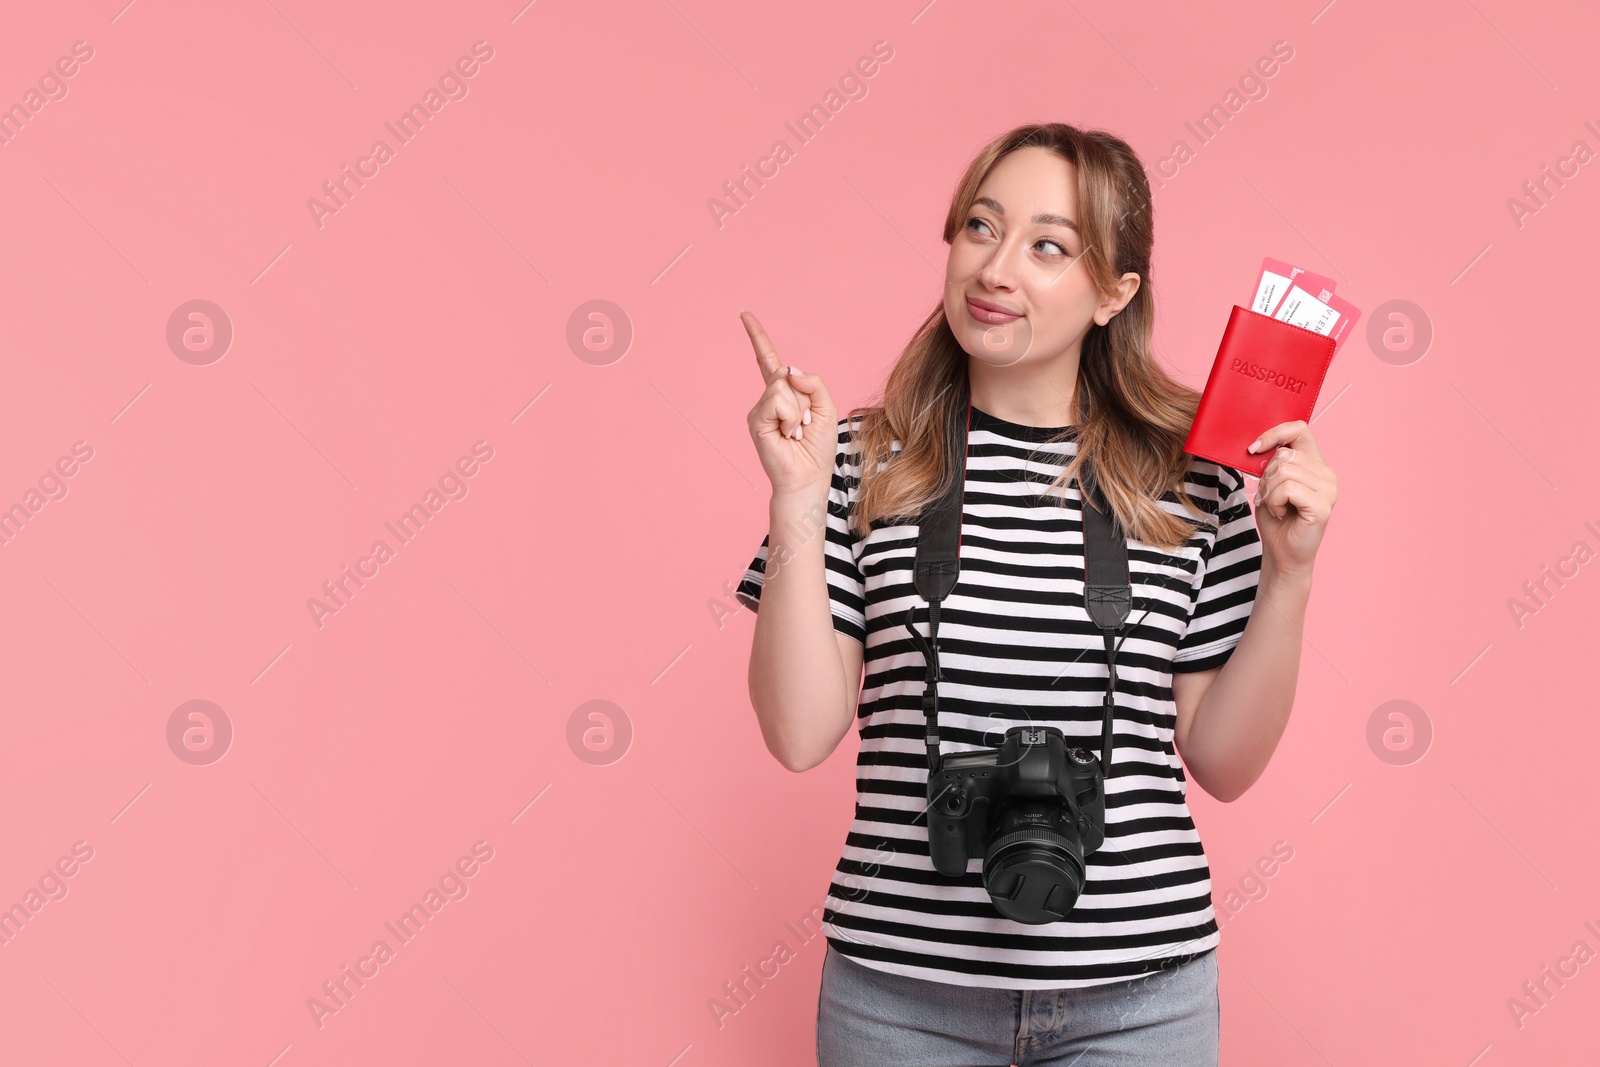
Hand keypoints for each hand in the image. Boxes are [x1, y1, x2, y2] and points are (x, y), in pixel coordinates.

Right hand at [741, 311, 838, 497]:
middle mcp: (768, 399)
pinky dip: (790, 417)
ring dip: (799, 410)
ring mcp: (760, 409)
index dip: (757, 337)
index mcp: (784, 393)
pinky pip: (777, 400)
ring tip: (795, 432)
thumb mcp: (826, 407)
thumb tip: (787, 370)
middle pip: (788, 374)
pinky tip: (787, 435)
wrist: (808, 477)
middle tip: (803, 425)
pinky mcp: (755, 420)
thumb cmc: (817, 447)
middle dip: (805, 399)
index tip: (744, 315)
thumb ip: (812, 382)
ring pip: (783, 387)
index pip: (769, 360)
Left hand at [1246, 420, 1336, 577]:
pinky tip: (1282, 513)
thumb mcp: (1270, 484)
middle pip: (1285, 454)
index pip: (1300, 429)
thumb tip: (1259, 447)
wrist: (1282, 554)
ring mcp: (1329, 489)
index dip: (1275, 433)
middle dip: (1267, 477)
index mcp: (1316, 464)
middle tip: (1271, 497)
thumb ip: (1272, 463)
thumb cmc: (1277, 519)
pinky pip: (1287, 488)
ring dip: (1269, 492)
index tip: (1254, 448)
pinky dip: (1274, 502)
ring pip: (1284, 471)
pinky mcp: (1323, 505)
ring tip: (1278, 507)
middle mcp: (1327, 474)